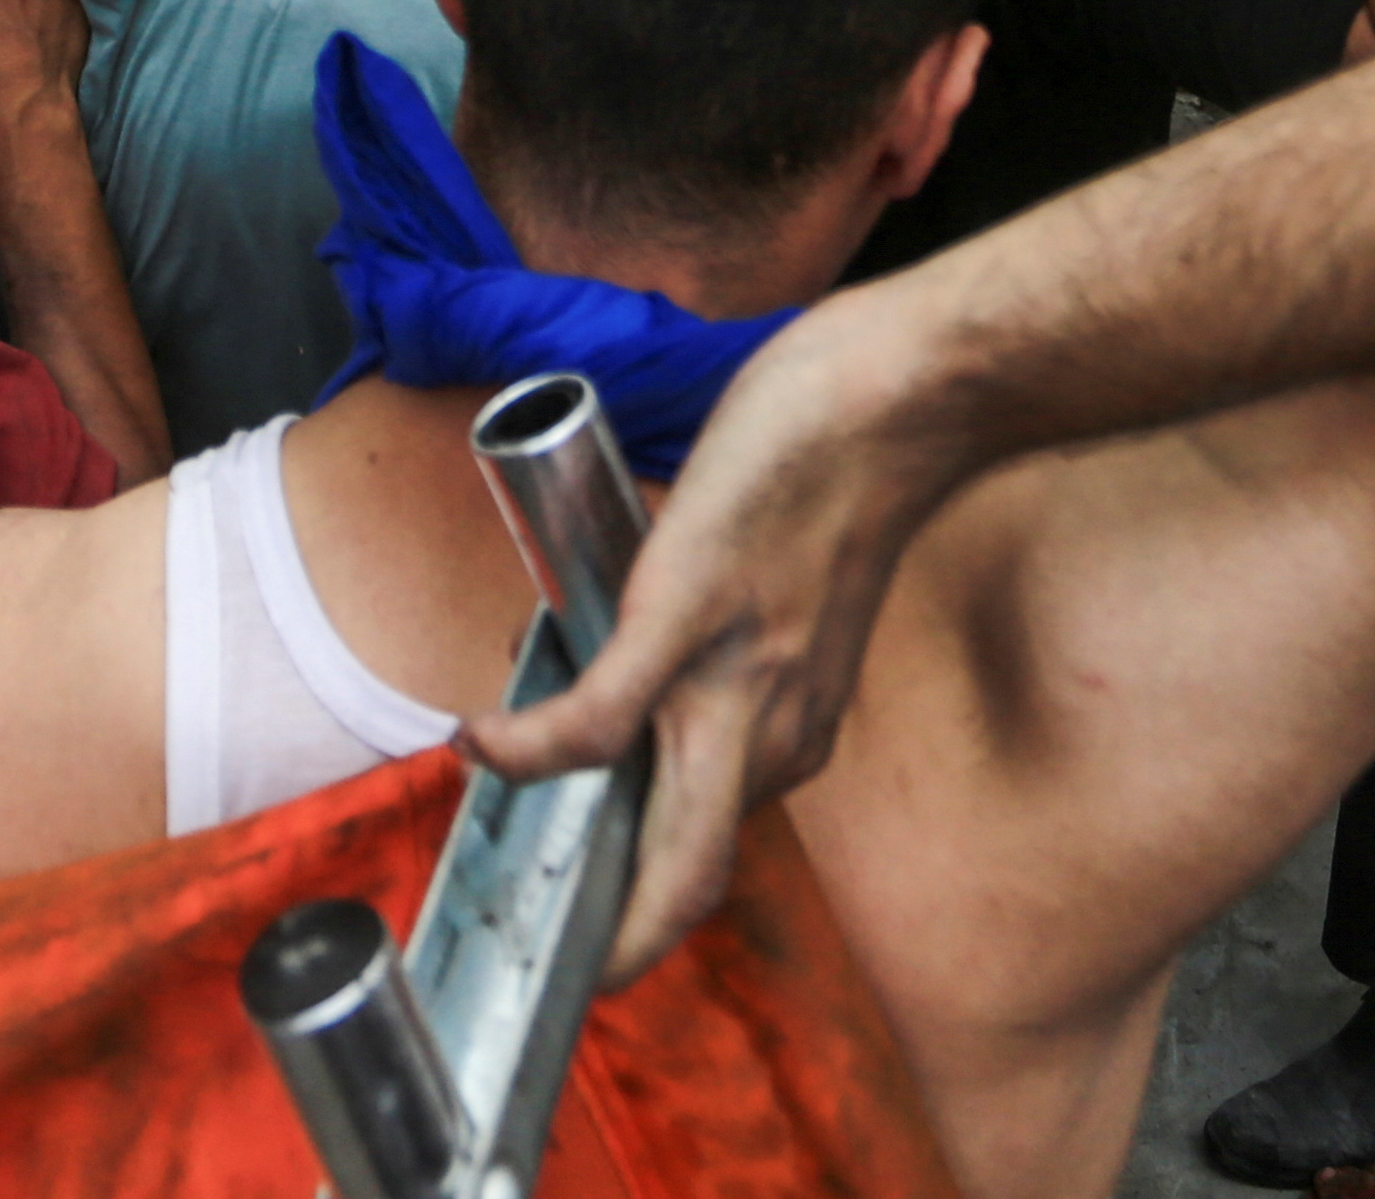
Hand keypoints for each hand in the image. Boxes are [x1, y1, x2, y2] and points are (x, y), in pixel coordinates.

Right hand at [453, 290, 976, 973]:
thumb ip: (723, 656)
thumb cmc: (829, 480)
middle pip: (692, 883)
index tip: (577, 909)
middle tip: (553, 976)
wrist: (894, 397)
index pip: (707, 848)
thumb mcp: (789, 607)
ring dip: (577, 877)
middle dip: (621, 948)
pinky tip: (480, 743)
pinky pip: (597, 718)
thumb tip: (623, 669)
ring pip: (660, 833)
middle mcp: (772, 732)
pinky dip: (532, 749)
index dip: (636, 894)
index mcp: (791, 735)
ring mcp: (731, 679)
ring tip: (497, 873)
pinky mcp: (686, 614)